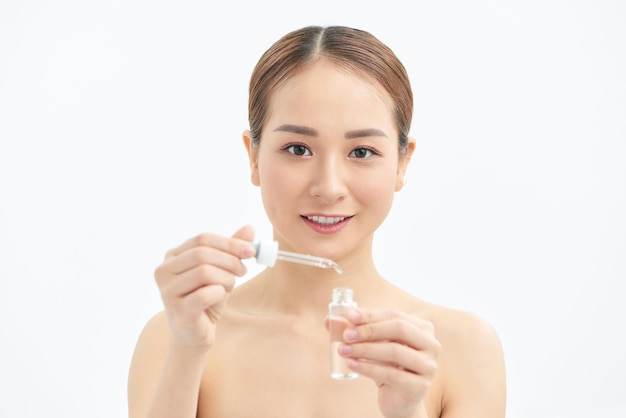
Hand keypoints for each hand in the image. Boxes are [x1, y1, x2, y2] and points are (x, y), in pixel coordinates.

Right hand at [153, 225, 254, 350]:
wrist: (195, 335)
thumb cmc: (207, 300)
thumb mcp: (221, 271)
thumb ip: (231, 250)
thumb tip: (249, 228)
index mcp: (172, 256)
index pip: (202, 238)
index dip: (229, 242)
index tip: (250, 251)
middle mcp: (163, 271)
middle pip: (202, 254)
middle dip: (230, 260)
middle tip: (243, 270)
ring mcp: (167, 291)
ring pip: (204, 272)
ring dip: (226, 278)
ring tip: (230, 286)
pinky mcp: (178, 310)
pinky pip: (206, 294)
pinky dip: (220, 293)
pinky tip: (219, 299)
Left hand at [338, 309, 439, 417]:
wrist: (398, 398)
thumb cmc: (387, 365)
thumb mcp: (373, 345)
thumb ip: (354, 331)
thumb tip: (328, 320)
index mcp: (422, 328)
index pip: (394, 315)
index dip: (370, 314)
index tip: (349, 316)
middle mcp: (430, 344)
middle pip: (398, 329)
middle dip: (369, 330)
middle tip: (346, 335)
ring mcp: (428, 366)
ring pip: (394, 351)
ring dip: (365, 349)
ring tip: (343, 350)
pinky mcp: (420, 386)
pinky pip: (391, 374)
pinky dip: (368, 368)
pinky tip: (352, 365)